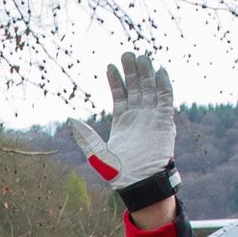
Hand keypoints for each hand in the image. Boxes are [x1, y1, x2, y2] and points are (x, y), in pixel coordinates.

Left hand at [62, 52, 178, 218]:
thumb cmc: (119, 173)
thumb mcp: (97, 154)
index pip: (119, 94)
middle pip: (135, 87)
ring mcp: (152, 117)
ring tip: (142, 56)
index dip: (115, 80)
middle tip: (127, 53)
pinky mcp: (165, 122)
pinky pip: (166, 99)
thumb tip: (71, 121)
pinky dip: (163, 85)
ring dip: (146, 73)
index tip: (109, 65)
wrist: (140, 183)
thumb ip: (86, 137)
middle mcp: (138, 116)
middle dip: (131, 70)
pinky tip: (159, 70)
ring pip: (150, 89)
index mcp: (122, 121)